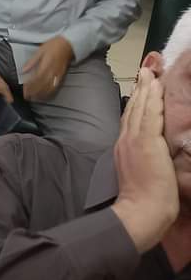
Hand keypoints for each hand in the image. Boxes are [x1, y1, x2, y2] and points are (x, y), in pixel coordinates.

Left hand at [22, 36, 74, 101]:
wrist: (68, 44)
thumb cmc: (53, 45)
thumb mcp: (40, 50)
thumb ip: (32, 61)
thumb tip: (23, 70)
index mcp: (46, 65)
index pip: (36, 79)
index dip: (30, 86)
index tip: (24, 90)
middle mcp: (52, 72)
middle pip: (42, 85)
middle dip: (34, 92)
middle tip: (27, 97)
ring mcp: (58, 75)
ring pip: (49, 87)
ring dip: (41, 94)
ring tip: (33, 98)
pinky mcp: (62, 76)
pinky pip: (55, 86)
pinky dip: (49, 92)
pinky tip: (45, 95)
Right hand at [110, 67, 178, 253]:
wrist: (140, 209)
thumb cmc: (141, 199)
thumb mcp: (134, 172)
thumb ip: (136, 157)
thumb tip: (143, 151)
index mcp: (123, 146)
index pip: (129, 118)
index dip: (135, 101)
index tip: (140, 87)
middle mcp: (125, 139)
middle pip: (133, 108)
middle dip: (140, 89)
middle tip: (145, 70)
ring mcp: (135, 139)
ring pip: (141, 107)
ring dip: (146, 88)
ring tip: (150, 72)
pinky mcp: (147, 141)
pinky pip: (151, 115)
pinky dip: (153, 99)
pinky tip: (156, 86)